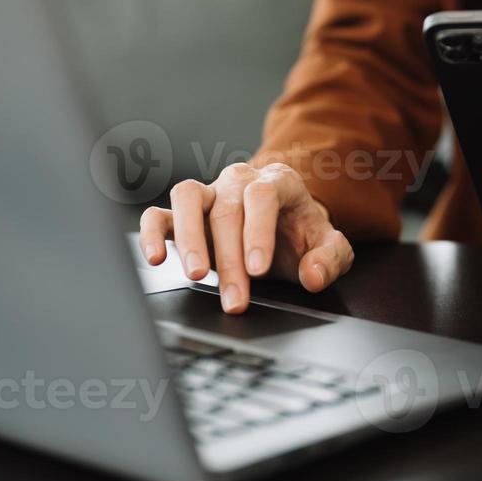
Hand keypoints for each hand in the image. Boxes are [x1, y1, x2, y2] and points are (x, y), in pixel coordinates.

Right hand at [139, 163, 354, 313]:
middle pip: (227, 209)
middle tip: (235, 299)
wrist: (284, 230)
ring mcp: (209, 193)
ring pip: (187, 197)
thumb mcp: (329, 248)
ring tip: (196, 274)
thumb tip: (313, 276)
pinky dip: (151, 233)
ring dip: (189, 238)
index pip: (262, 196)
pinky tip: (155, 258)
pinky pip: (159, 214)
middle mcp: (239, 181)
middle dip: (230, 259)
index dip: (258, 232)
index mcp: (277, 182)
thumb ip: (330, 259)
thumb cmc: (302, 237)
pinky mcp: (182, 213)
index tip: (257, 270)